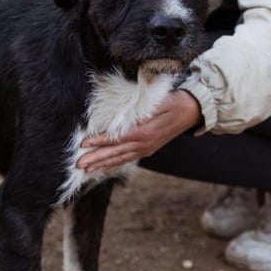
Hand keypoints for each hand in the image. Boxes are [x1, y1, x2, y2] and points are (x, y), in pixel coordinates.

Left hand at [77, 90, 201, 171]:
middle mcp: (144, 144)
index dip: (99, 141)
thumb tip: (125, 118)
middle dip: (95, 158)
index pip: (116, 138)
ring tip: (86, 169)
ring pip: (119, 159)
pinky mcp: (147, 150)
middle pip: (114, 153)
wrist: (192, 111)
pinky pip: (127, 158)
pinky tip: (104, 166)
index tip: (83, 144)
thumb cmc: (174, 101)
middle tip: (78, 164)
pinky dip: (114, 163)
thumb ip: (142, 112)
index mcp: (145, 132)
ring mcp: (146, 149)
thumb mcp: (159, 102)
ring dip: (102, 164)